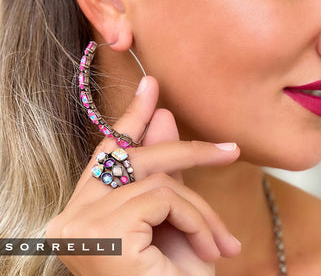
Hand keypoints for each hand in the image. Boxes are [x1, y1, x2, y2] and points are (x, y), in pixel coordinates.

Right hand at [45, 76, 240, 274]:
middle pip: (133, 157)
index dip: (131, 117)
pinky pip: (166, 198)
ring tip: (222, 245)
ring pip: (159, 179)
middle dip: (183, 147)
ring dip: (201, 210)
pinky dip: (197, 220)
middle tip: (229, 151)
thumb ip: (166, 173)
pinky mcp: (106, 230)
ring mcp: (83, 222)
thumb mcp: (170, 223)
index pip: (108, 151)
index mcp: (84, 211)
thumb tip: (166, 120)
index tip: (151, 89)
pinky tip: (211, 251)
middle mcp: (72, 214)